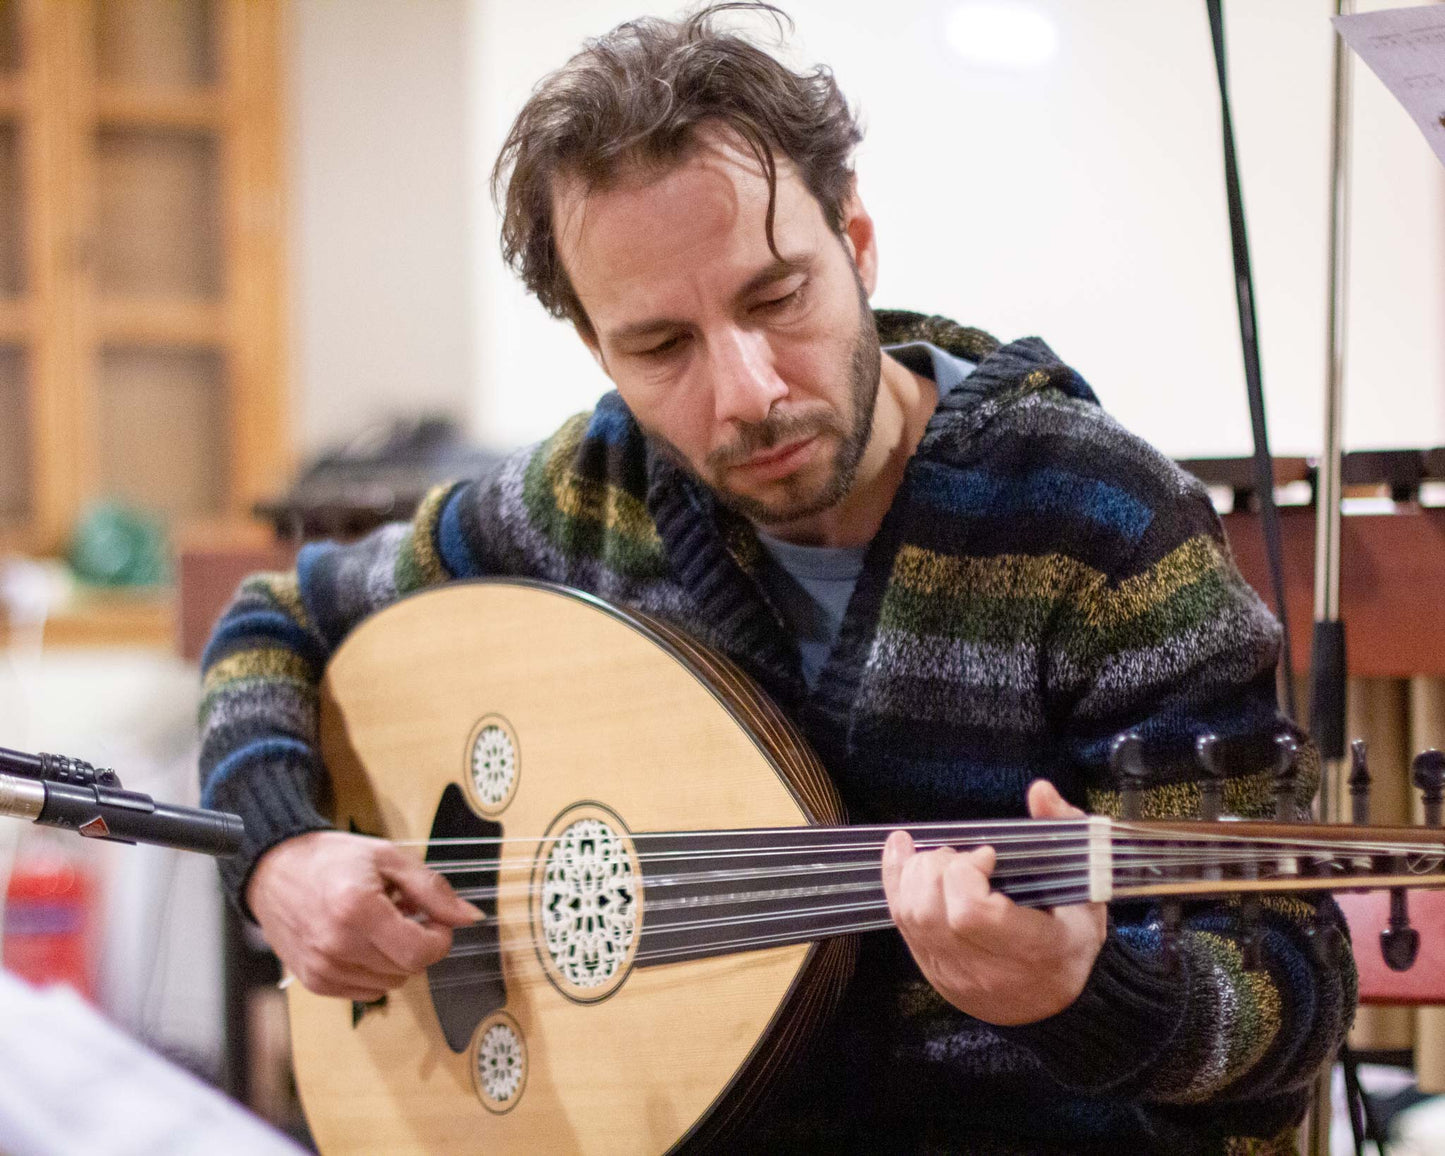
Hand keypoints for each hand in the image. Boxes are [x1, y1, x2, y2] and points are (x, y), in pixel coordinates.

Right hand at [246, 830, 482, 1000]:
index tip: (435, 919)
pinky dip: (375, 970)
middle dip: (419, 944)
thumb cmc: (332, 859)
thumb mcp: (389, 858)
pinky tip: (363, 941)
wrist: (274, 869)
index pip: (419, 952)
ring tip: (380, 925)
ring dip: (396, 958)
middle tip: (405, 914)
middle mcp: (337, 944)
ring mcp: (322, 967)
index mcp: (357, 909)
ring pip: (390, 984)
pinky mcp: (314, 982)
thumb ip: (432, 889)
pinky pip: (366, 991)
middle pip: (408, 969)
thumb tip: (470, 917)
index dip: (440, 939)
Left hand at [880, 780, 1105, 1025]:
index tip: (988, 855)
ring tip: (941, 858)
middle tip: (963, 856)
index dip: (966, 874)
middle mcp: (986, 969)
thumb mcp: (1087, 888)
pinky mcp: (931, 971)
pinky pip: (900, 924)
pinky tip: (902, 852)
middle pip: (931, 912)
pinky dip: (896, 882)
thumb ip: (1066, 833)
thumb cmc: (1072, 940)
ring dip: (914, 872)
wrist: (1058, 1007)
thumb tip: (1041, 791)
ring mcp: (952, 974)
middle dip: (937, 867)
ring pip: (910, 917)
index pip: (971, 915)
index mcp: (1032, 951)